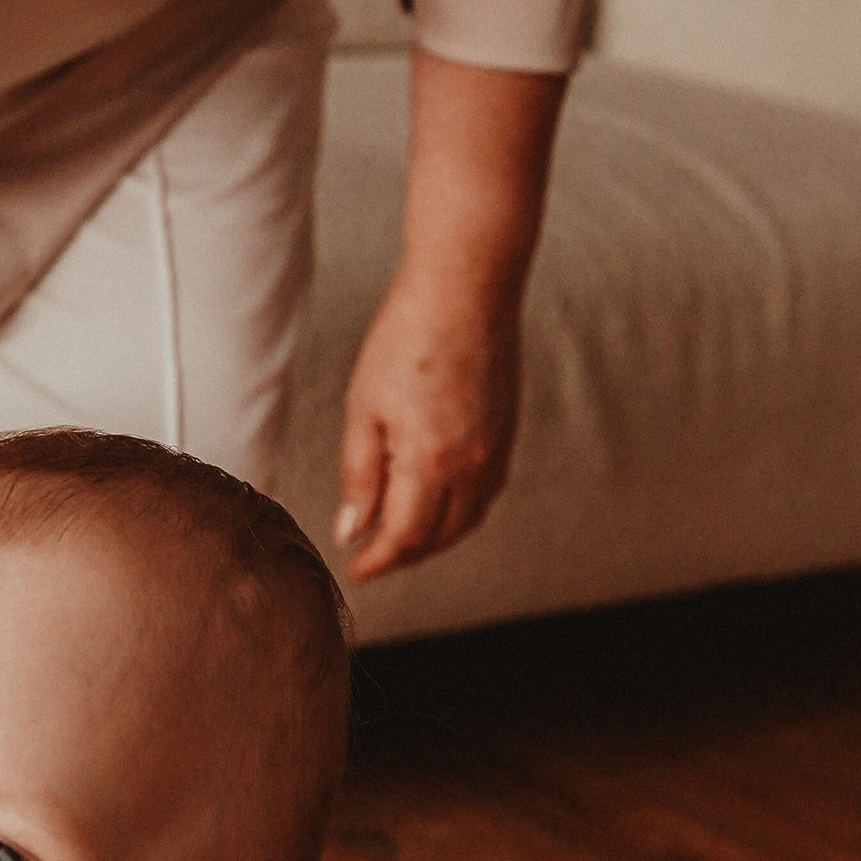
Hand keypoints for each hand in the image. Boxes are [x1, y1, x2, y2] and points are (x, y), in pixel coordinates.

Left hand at [333, 264, 522, 580]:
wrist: (466, 290)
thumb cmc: (406, 338)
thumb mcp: (364, 408)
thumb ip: (359, 475)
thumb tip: (352, 530)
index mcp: (430, 462)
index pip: (404, 537)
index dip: (378, 561)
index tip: (356, 570)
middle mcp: (473, 466)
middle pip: (439, 536)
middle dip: (405, 554)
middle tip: (373, 557)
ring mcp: (496, 451)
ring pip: (467, 519)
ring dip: (434, 537)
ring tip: (401, 535)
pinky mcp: (507, 433)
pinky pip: (485, 492)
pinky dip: (458, 510)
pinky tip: (435, 499)